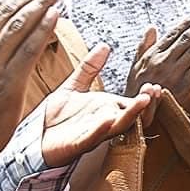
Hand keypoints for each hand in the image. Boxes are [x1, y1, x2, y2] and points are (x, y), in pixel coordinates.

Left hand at [41, 44, 158, 166]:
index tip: (154, 85)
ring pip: (118, 126)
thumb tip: (104, 46)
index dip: (146, 96)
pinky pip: (92, 137)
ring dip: (131, 115)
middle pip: (133, 115)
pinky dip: (100, 129)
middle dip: (145, 105)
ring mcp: (94, 133)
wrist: (35, 138)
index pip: (133, 103)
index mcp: (108, 109)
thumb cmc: (57, 116)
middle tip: (153, 91)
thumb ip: (89, 68)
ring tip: (141, 102)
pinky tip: (108, 119)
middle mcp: (106, 121)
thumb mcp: (74, 86)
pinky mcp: (77, 144)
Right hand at [125, 13, 189, 114]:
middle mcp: (164, 62)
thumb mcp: (135, 66)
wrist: (137, 114)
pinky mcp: (183, 88)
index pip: (173, 33)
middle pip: (187, 39)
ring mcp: (174, 74)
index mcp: (153, 55)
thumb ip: (144, 46)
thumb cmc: (137, 89)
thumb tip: (152, 27)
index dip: (188, 22)